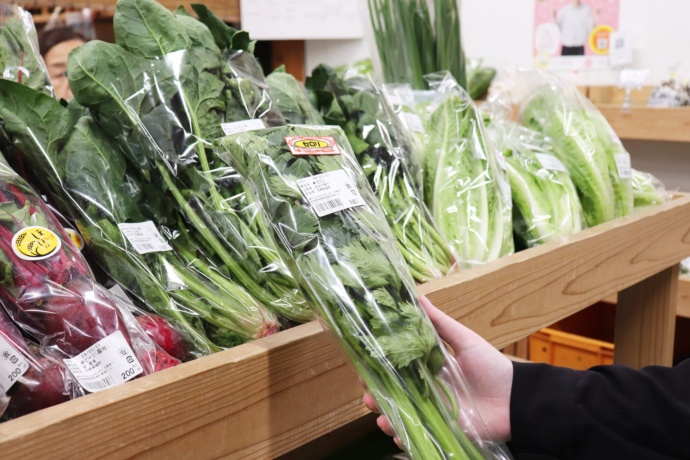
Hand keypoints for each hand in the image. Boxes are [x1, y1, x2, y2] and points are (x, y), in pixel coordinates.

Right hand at [363, 295, 513, 444]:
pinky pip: (416, 436)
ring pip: (400, 415)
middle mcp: (426, 390)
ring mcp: (432, 411)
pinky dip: (403, 437)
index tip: (363, 367)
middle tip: (367, 395)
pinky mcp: (440, 430)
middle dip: (375, 396)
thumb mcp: (465, 340)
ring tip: (380, 418)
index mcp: (428, 368)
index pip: (396, 368)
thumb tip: (419, 296)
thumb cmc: (492, 366)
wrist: (515, 399)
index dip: (378, 369)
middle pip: (392, 393)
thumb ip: (440, 323)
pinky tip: (397, 434)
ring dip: (385, 418)